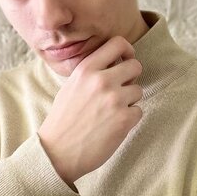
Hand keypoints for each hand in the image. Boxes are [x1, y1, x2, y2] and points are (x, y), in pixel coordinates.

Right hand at [38, 36, 143, 185]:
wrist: (57, 152)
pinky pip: (138, 111)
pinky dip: (129, 119)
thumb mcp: (71, 86)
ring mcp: (115, 99)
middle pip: (135, 66)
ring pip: (138, 91)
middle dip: (131, 78)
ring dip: (129, 101)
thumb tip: (116, 63)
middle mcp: (102, 80)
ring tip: (111, 112)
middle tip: (121, 90)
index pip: (118, 43)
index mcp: (87, 69)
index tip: (126, 60)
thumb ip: (92, 72)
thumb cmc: (63, 120)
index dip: (127, 51)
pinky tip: (112, 125)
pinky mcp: (124, 119)